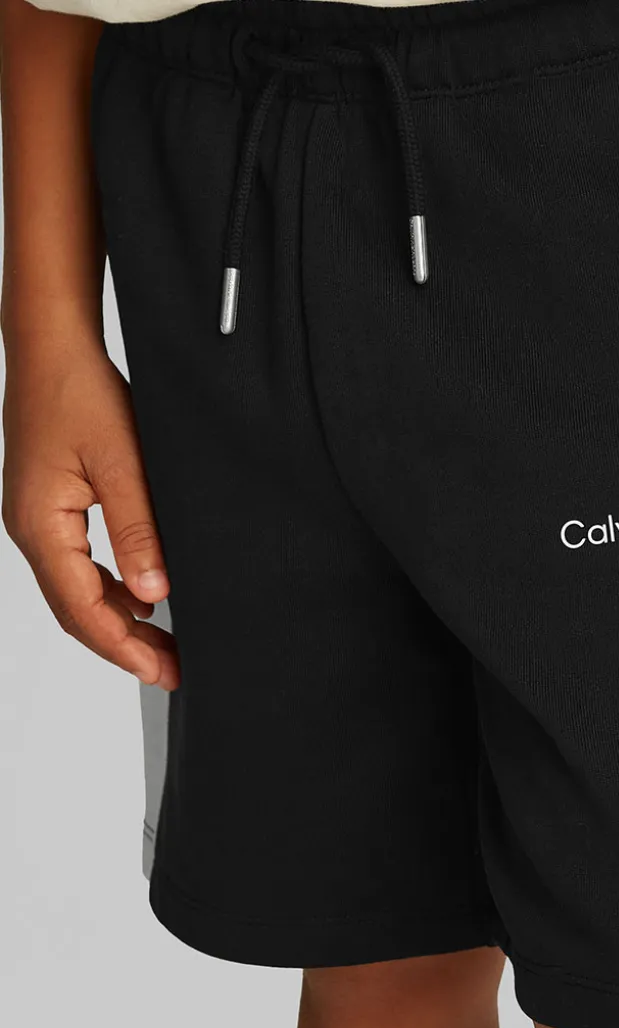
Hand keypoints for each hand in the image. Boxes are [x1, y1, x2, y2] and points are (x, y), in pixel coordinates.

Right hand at [2, 335, 178, 689]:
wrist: (52, 348)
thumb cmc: (80, 393)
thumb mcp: (122, 463)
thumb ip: (138, 530)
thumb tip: (154, 593)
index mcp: (42, 526)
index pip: (82, 609)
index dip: (123, 648)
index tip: (162, 672)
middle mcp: (32, 531)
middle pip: (77, 609)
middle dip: (124, 645)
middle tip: (172, 670)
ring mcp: (38, 520)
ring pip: (79, 590)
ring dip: (120, 619)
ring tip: (166, 643)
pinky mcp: (52, 508)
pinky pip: (80, 565)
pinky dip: (113, 588)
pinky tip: (145, 596)